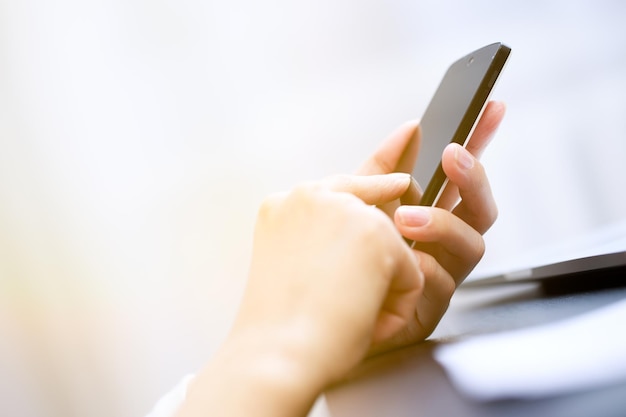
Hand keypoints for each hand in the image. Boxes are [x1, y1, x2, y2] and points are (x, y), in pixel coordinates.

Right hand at [178, 174, 422, 416]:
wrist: (276, 354)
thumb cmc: (281, 327)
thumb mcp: (296, 267)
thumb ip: (326, 238)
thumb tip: (375, 226)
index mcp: (284, 205)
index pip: (344, 184)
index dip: (377, 184)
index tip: (402, 178)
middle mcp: (310, 195)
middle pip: (378, 200)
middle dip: (389, 242)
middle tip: (388, 206)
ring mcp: (343, 209)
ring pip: (393, 247)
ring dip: (383, 286)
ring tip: (345, 314)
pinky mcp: (374, 233)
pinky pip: (411, 272)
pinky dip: (397, 305)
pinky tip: (363, 318)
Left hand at [358, 101, 504, 353]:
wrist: (316, 310)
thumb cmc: (343, 255)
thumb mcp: (359, 203)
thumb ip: (384, 169)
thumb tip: (410, 128)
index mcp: (428, 213)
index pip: (461, 175)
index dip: (480, 142)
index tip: (491, 108)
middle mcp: (441, 242)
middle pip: (481, 208)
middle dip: (473, 178)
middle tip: (452, 157)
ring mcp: (441, 273)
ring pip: (472, 244)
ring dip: (442, 225)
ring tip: (406, 219)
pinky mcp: (430, 306)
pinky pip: (442, 283)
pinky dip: (421, 267)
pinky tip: (400, 261)